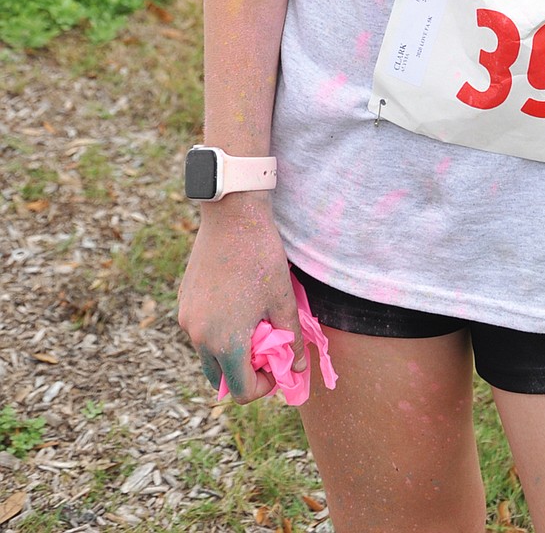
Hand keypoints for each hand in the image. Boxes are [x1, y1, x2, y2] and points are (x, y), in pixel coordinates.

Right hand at [178, 194, 304, 403]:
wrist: (232, 216)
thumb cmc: (261, 257)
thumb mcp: (283, 299)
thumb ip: (291, 338)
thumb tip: (298, 367)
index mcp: (225, 342)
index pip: (240, 391)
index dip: (263, 386)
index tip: (277, 366)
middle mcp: (199, 336)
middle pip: (220, 377)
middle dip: (244, 371)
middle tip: (265, 347)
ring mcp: (187, 319)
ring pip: (208, 354)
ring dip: (229, 350)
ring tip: (252, 321)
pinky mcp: (183, 301)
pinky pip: (199, 330)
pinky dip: (216, 331)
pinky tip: (236, 304)